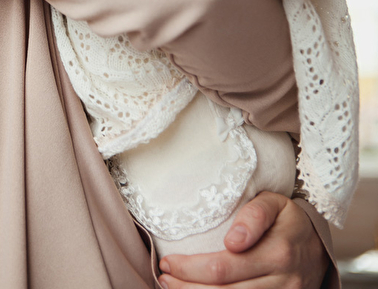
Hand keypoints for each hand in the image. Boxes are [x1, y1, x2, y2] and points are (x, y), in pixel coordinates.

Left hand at [158, 192, 328, 287]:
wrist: (319, 247)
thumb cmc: (288, 220)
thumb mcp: (275, 203)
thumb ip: (254, 215)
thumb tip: (233, 240)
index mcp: (278, 252)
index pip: (223, 267)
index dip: (190, 268)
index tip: (168, 261)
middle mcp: (282, 282)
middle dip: (186, 287)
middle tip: (164, 276)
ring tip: (173, 288)